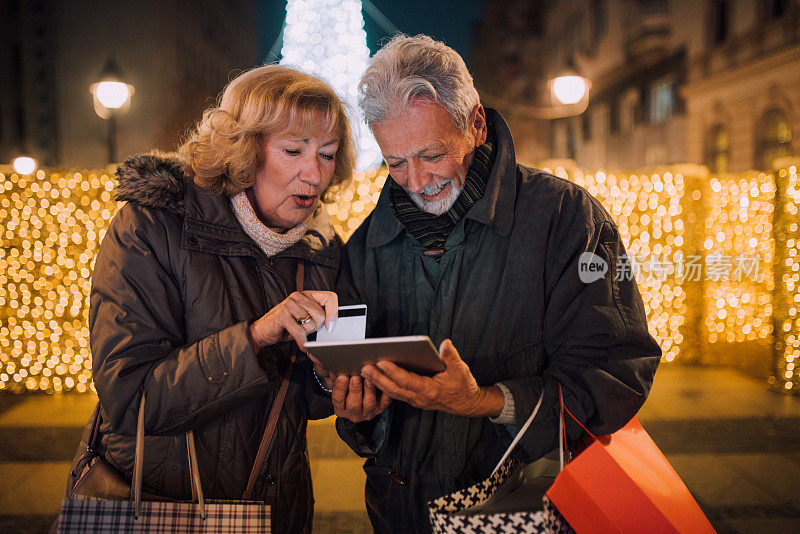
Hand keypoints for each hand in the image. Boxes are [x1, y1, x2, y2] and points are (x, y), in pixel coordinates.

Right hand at [248, 290, 337, 350]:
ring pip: (312, 324)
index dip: (334, 312)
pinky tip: (301, 345)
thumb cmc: (285, 326)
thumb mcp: (304, 318)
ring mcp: (289, 304)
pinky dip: (302, 342)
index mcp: (306, 295)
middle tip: (304, 329)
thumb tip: (333, 325)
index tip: (331, 326)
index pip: (330, 297)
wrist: (262, 331)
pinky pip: (300, 332)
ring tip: (296, 332)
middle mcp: (298, 296)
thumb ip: (317, 316)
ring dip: (305, 334)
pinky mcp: (282, 315)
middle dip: (315, 328)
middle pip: (322, 315)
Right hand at [331, 375, 391, 422]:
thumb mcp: (337, 381)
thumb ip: (331, 374)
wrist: (362, 391)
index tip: (342, 377)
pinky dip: (385, 391)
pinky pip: (385, 401)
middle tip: (356, 378)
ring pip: (369, 404)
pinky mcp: (382, 406)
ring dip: (369, 390)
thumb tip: (324, 363)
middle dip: (355, 390)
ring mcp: (369, 411)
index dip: (340, 389)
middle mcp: (355, 413)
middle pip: (354, 405)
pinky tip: (384, 381)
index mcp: (341, 408)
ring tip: (369, 379)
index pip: (338, 400)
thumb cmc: (347, 384)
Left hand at [360, 339, 504, 417]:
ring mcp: (415, 400)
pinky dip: (383, 386)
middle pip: (394, 389)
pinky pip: (395, 393)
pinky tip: (374, 377)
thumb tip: (444, 344)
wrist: (467, 404)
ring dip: (377, 382)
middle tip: (364, 367)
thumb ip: (451, 356)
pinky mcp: (413, 399)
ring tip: (364, 371)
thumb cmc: (463, 386)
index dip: (394, 372)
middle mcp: (419, 398)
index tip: (381, 362)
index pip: (408, 381)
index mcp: (430, 391)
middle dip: (378, 379)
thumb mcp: (461, 370)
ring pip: (392, 392)